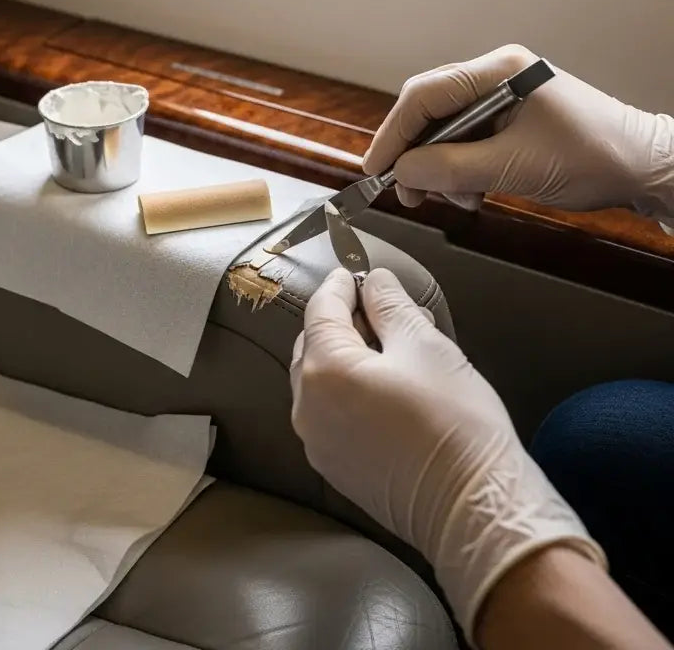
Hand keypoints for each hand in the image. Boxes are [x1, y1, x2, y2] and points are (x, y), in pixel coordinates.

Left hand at [290, 268, 604, 640]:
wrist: (474, 509)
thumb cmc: (454, 422)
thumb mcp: (424, 346)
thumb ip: (391, 306)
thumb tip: (374, 281)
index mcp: (324, 370)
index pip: (321, 310)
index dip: (340, 286)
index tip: (354, 272)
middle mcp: (307, 407)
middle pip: (314, 345)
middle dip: (342, 321)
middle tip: (379, 308)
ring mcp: (317, 442)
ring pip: (320, 381)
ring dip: (345, 356)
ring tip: (389, 347)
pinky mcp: (334, 467)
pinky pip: (329, 413)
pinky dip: (347, 391)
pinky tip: (383, 387)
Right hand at [362, 44, 673, 218]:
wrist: (645, 168)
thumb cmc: (595, 157)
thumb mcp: (514, 167)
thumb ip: (451, 168)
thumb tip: (403, 172)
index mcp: (499, 72)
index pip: (424, 96)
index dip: (394, 134)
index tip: (377, 168)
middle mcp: (496, 77)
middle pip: (430, 112)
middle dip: (416, 156)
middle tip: (409, 192)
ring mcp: (502, 97)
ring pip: (445, 131)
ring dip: (440, 169)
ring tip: (454, 198)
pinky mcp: (508, 119)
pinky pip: (466, 141)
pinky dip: (460, 170)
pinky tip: (473, 191)